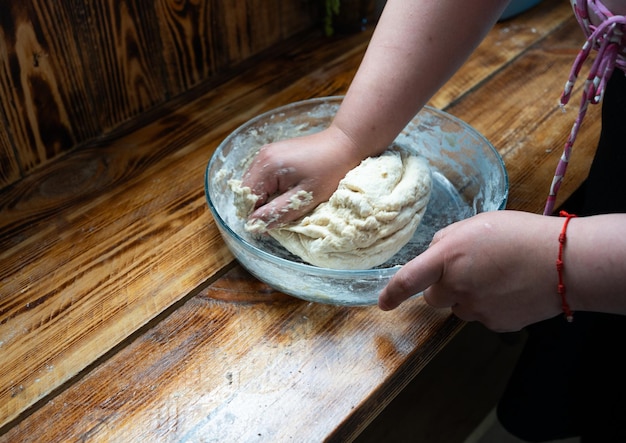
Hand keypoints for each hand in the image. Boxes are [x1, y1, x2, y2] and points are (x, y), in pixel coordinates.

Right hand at [241, 125, 361, 227]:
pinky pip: (264, 176)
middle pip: (247, 190)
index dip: (256, 216)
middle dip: (260, 206)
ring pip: (255, 184)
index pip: (246, 198)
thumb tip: (254, 225)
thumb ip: (278, 212)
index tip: (273, 225)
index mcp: (266, 166)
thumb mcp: (305, 197)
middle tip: (283, 215)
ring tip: (288, 202)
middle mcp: (261, 156)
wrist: (344, 144)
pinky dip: (272, 188)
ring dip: (266, 198)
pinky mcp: (275, 153)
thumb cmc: (330, 170)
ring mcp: (267, 152)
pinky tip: (289, 191)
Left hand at [378, 211, 565, 331]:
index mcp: (449, 256)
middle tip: (468, 271)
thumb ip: (449, 240)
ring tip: (498, 277)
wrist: (564, 262)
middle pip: (434, 297)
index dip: (392, 293)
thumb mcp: (477, 224)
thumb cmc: (521, 234)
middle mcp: (457, 286)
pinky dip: (490, 306)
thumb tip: (434, 254)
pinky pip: (482, 316)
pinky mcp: (495, 323)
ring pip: (459, 307)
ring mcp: (476, 308)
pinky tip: (509, 290)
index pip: (409, 279)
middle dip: (442, 288)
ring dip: (468, 296)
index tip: (383, 303)